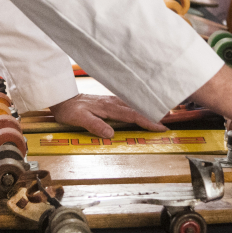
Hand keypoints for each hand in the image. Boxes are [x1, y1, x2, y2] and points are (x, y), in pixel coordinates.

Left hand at [50, 94, 166, 137]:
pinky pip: (127, 105)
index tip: (160, 128)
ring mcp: (111, 101)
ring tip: (160, 116)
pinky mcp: (109, 102)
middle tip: (169, 122)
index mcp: (109, 108)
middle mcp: (112, 103)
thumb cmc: (69, 110)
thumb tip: (111, 134)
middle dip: (153, 115)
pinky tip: (141, 110)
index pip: (132, 115)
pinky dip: (137, 108)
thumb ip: (95, 125)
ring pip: (133, 106)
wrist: (62, 98)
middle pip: (137, 109)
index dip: (147, 122)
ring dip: (146, 111)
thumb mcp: (79, 119)